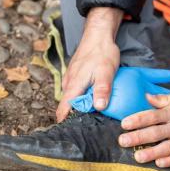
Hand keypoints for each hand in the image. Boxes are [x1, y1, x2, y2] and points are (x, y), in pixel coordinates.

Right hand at [56, 7, 121, 121]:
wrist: (98, 34)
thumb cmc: (102, 53)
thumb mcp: (106, 72)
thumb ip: (102, 89)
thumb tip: (98, 107)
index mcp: (74, 85)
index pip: (63, 109)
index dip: (64, 123)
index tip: (69, 136)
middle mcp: (68, 83)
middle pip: (66, 106)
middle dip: (71, 118)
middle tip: (83, 131)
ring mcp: (70, 78)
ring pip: (70, 98)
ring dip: (76, 108)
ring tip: (87, 120)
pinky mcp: (75, 75)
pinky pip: (74, 91)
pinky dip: (79, 98)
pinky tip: (89, 101)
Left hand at [119, 83, 169, 166]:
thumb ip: (163, 99)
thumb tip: (146, 96)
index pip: (153, 116)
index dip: (138, 119)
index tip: (124, 123)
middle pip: (156, 132)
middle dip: (138, 137)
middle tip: (123, 141)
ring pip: (167, 147)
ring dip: (151, 152)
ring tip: (137, 156)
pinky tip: (159, 163)